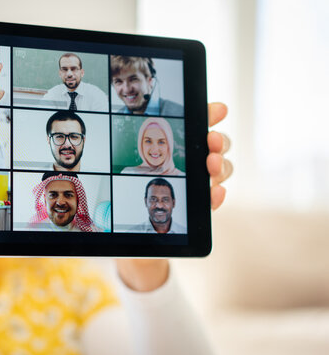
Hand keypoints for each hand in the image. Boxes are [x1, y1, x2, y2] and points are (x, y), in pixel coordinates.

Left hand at [116, 102, 232, 291]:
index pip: (199, 126)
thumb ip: (136, 170)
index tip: (216, 110)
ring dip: (220, 165)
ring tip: (211, 167)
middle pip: (217, 146)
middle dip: (218, 140)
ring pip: (221, 169)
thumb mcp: (133, 182)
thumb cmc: (137, 204)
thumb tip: (132, 157)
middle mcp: (196, 165)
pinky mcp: (202, 209)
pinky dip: (217, 195)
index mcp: (181, 151)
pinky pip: (215, 199)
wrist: (141, 244)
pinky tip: (215, 193)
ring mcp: (202, 185)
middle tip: (212, 142)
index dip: (210, 114)